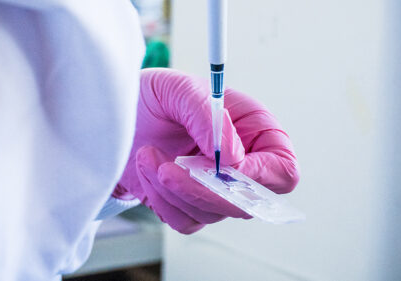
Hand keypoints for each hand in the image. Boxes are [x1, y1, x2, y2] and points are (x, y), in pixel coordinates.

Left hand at [115, 68, 299, 233]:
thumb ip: (207, 114)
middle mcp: (243, 166)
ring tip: (147, 153)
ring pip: (211, 213)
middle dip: (203, 189)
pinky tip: (148, 167)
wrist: (118, 116)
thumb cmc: (155, 96)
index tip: (219, 166)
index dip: (257, 178)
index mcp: (256, 132)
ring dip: (172, 188)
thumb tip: (230, 156)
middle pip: (248, 203)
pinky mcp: (189, 205)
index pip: (283, 172)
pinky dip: (161, 197)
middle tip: (170, 168)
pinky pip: (185, 220)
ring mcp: (217, 189)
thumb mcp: (179, 89)